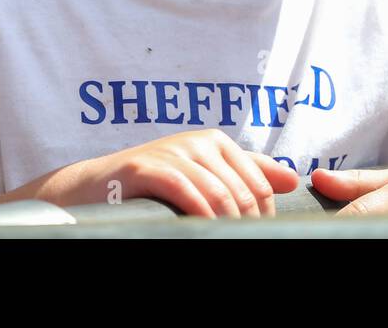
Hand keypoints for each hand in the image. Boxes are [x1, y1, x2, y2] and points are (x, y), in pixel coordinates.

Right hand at [34, 129, 299, 217]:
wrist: (95, 185)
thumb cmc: (153, 184)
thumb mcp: (201, 174)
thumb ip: (246, 173)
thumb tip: (293, 180)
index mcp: (216, 142)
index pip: (259, 184)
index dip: (265, 217)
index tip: (260, 238)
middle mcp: (198, 142)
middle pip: (242, 192)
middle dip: (248, 225)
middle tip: (244, 245)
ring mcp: (172, 152)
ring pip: (218, 194)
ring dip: (227, 226)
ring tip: (227, 243)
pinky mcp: (147, 167)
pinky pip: (185, 192)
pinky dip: (199, 216)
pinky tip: (204, 232)